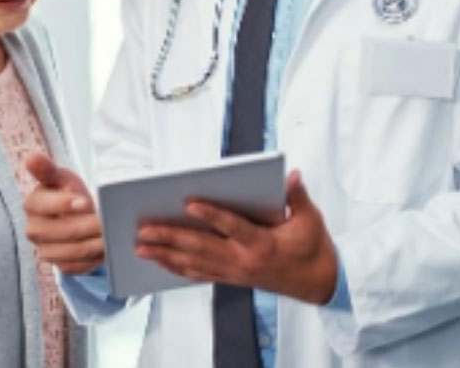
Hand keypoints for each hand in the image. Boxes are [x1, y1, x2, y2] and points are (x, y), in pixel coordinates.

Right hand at [23, 152, 104, 275]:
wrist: (75, 215)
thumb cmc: (68, 192)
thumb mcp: (61, 177)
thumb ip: (47, 169)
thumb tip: (31, 157)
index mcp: (33, 204)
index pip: (45, 205)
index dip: (65, 204)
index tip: (85, 202)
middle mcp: (34, 230)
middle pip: (65, 231)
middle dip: (90, 225)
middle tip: (109, 220)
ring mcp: (45, 250)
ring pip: (75, 251)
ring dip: (96, 243)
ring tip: (112, 233)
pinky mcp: (59, 265)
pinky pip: (79, 266)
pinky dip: (95, 258)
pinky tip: (106, 247)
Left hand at [135, 170, 337, 303]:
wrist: (319, 284)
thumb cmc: (313, 248)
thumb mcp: (311, 220)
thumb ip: (298, 197)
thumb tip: (292, 176)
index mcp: (263, 244)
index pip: (233, 227)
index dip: (211, 215)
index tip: (189, 203)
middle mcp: (244, 261)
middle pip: (202, 248)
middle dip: (171, 238)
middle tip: (144, 229)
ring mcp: (235, 273)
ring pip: (194, 263)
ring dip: (165, 254)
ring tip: (140, 246)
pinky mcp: (232, 278)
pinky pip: (199, 273)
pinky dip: (177, 267)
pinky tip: (159, 261)